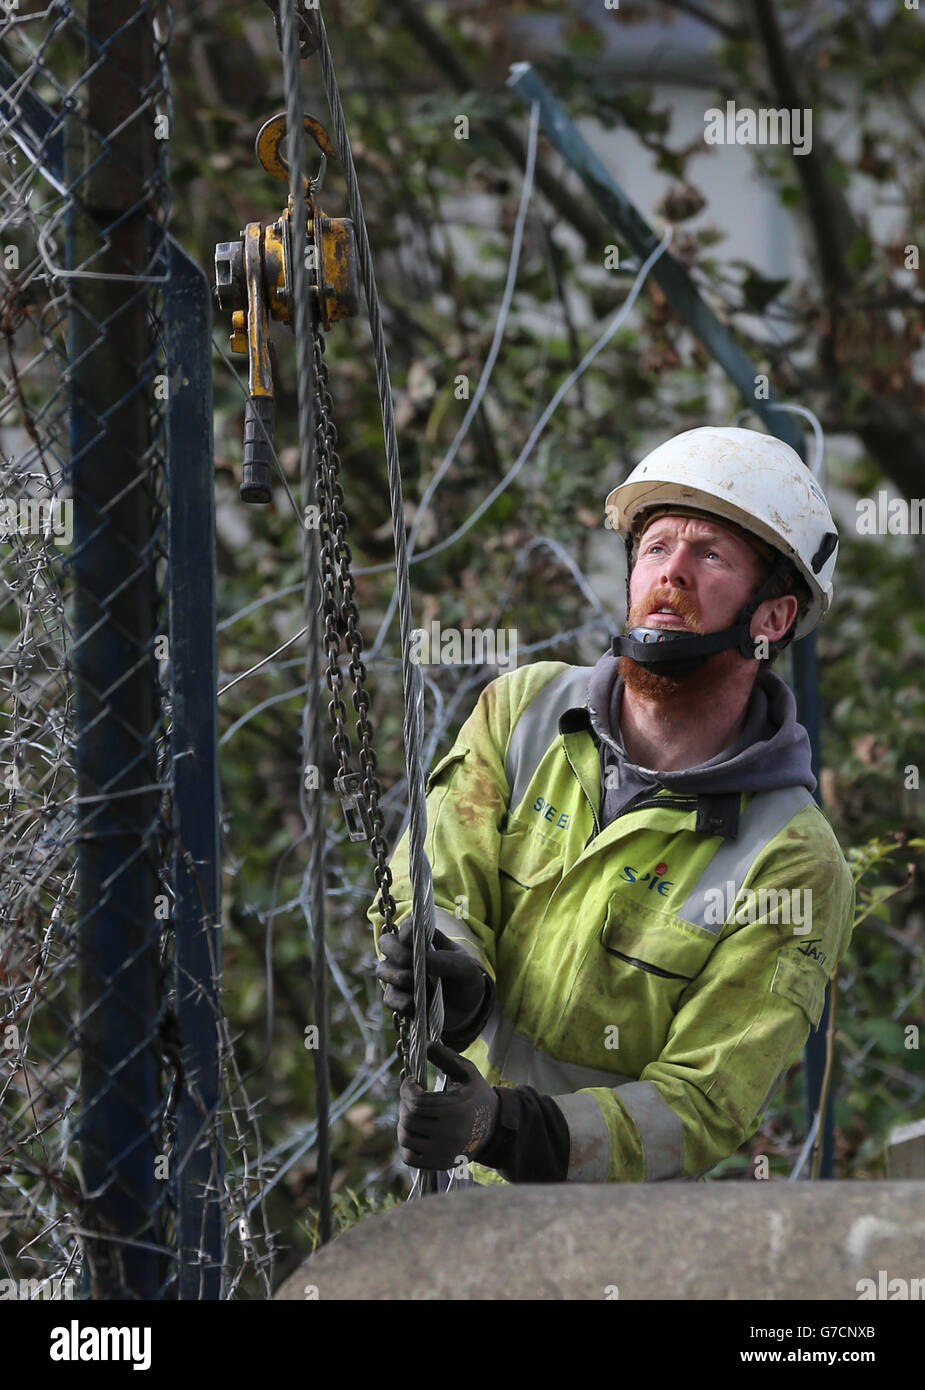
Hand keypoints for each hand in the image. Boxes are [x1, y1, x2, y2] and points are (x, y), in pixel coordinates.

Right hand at [376, 920, 488, 1038]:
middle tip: (412, 964)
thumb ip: (448, 961)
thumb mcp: (467, 968)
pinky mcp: (398, 998)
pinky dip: (401, 1002)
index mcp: (425, 938)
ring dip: (399, 977)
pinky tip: (416, 1006)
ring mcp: (399, 975)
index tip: (412, 940)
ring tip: (417, 986)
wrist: (468, 1008)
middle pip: (386, 942)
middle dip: (398, 953)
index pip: (408, 925)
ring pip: (383, 970)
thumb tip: (424, 961)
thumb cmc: (465, 979)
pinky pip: (389, 998)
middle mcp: (407, 953)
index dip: (407, 931)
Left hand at [398, 1041, 499, 1170]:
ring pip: (405, 1138)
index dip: (406, 1088)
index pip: (416, 1102)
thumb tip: (426, 1044)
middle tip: (410, 1097)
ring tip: (411, 1114)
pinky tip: (414, 1131)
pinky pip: (409, 1157)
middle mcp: (450, 1134)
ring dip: (402, 1123)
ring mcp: (444, 1152)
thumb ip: (446, 1057)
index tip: (411, 1081)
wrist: (494, 1128)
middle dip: (403, 1104)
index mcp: (456, 1109)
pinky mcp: (440, 1164)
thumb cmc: (476, 1095)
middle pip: (408, 1119)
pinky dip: (406, 1144)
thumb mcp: (467, 1072)